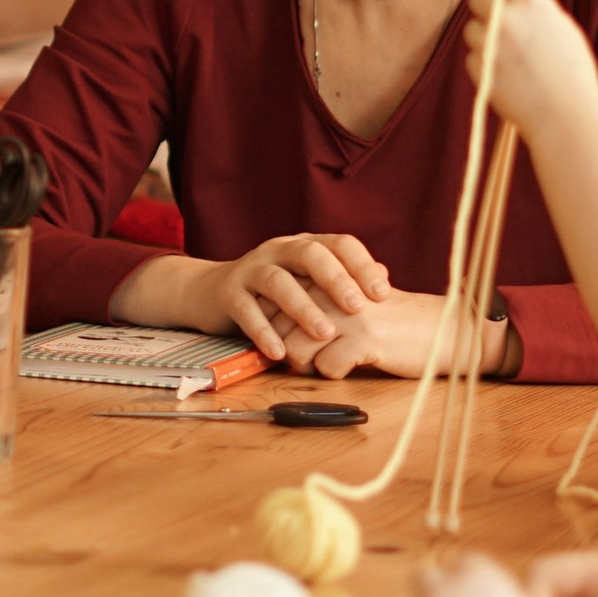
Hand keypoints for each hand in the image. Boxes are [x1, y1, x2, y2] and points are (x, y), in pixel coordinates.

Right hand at [199, 232, 391, 359]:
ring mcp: (251, 269)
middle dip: (335, 279)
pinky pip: (245, 310)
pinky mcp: (228, 293)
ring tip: (324, 333)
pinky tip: (280, 352)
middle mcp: (278, 251)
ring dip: (302, 307)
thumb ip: (343, 278)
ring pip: (277, 282)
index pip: (338, 243)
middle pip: (309, 254)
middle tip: (357, 307)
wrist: (212, 292)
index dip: (362, 265)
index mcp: (304, 244)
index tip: (383, 293)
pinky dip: (263, 331)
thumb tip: (385, 276)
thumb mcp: (308, 281)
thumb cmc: (274, 291)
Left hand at [293, 289, 511, 380]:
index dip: (275, 328)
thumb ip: (319, 303)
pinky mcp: (365, 338)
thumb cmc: (394, 321)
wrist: (444, 330)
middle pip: (279, 328)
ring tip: (330, 362)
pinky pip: (326, 367)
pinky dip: (333, 374)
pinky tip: (351, 366)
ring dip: (307, 365)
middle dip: (288, 351)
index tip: (290, 339)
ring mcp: (348, 313)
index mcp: (328, 276)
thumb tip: (278, 327)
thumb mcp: (353, 301)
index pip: (275, 302)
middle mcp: (333, 289)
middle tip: (312, 358)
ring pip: (295, 349)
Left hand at [463, 0, 597, 142]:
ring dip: (485, 35)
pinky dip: (485, 61)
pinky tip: (509, 74)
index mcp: (532, 2)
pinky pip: (473, 55)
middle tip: (504, 21)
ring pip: (472, 27)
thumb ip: (533, 1)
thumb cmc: (571, 70)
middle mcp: (508, 17)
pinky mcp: (478, 67)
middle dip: (488, 5)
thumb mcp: (560, 25)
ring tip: (512, 55)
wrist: (565, 115)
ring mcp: (490, 42)